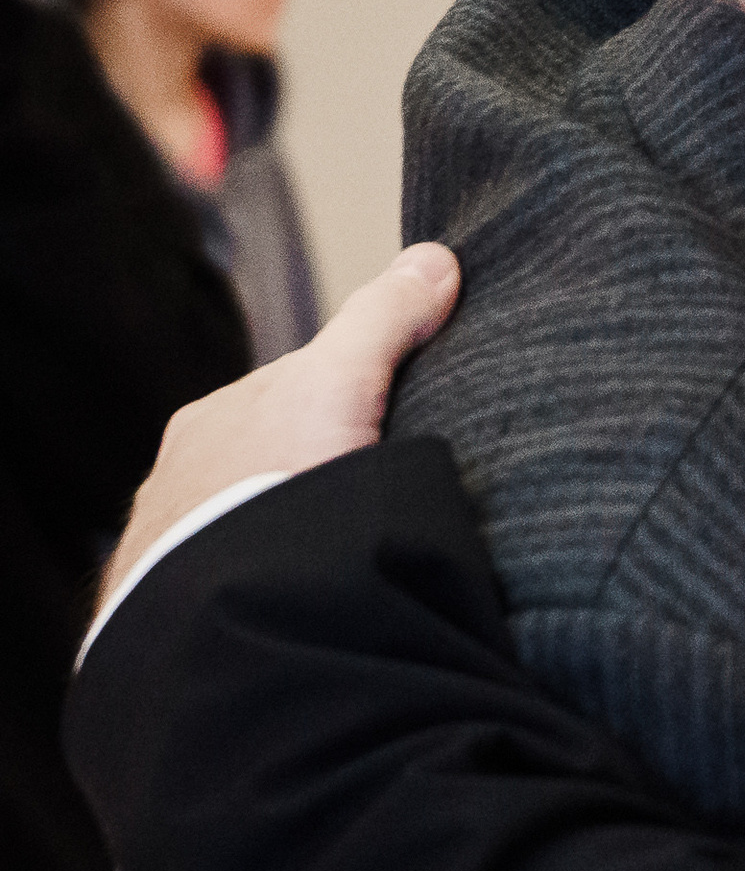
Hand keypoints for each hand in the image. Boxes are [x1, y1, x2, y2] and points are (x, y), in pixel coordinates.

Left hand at [94, 244, 461, 617]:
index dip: (351, 405)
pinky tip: (316, 603)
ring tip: (354, 562)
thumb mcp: (339, 384)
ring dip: (299, 539)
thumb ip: (382, 322)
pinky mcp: (193, 612)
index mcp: (213, 423)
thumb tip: (435, 258)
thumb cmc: (270, 487)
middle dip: (320, 475)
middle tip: (382, 502)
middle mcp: (186, 481)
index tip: (400, 428)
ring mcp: (183, 551)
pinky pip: (247, 587)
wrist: (227, 611)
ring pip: (258, 528)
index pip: (293, 400)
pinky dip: (282, 586)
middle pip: (274, 462)